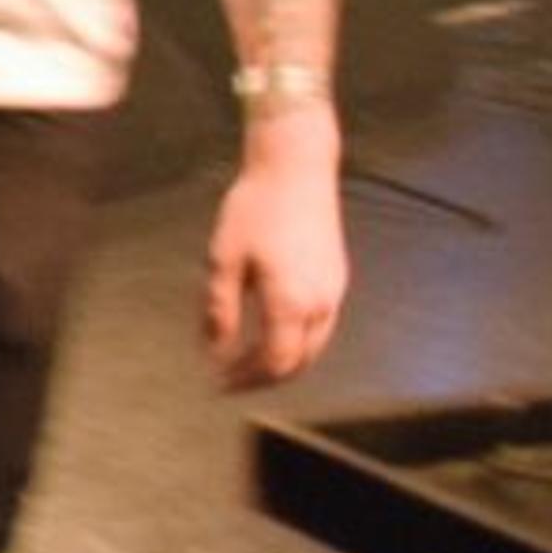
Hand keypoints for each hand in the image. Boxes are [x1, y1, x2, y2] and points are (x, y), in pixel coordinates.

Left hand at [205, 113, 347, 388]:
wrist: (296, 170)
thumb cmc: (253, 209)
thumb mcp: (223, 259)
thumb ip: (220, 308)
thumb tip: (213, 349)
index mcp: (292, 304)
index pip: (273, 363)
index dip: (246, 379)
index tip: (218, 382)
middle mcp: (322, 305)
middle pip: (298, 362)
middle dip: (265, 377)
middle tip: (232, 379)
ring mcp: (335, 292)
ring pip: (315, 346)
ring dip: (284, 361)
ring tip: (249, 361)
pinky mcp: (338, 278)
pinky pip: (322, 326)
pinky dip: (298, 340)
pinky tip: (273, 331)